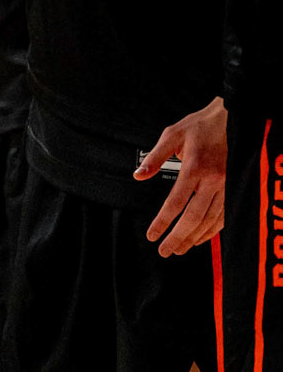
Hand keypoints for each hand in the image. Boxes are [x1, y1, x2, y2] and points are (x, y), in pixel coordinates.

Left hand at [137, 98, 225, 256]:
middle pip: (194, 218)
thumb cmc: (200, 126)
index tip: (152, 236)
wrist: (230, 120)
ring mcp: (225, 187)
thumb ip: (155, 157)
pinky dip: (212, 231)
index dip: (163, 222)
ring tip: (180, 249)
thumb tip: (139, 174)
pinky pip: (223, 216)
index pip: (176, 203)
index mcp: (194, 168)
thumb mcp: (172, 134)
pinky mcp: (232, 189)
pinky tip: (201, 238)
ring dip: (194, 238)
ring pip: (210, 221)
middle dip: (178, 238)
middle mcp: (212, 181)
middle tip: (165, 251)